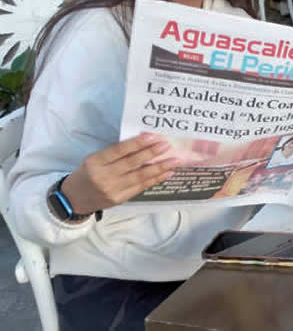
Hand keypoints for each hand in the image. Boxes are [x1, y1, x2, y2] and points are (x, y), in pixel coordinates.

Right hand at [61, 134, 177, 214]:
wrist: (74, 198)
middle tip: (167, 145)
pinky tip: (167, 173)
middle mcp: (103, 176)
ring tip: (174, 160)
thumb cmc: (88, 173)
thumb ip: (115, 153)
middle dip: (152, 153)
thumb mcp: (95, 159)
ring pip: (140, 176)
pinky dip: (155, 179)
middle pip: (131, 163)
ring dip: (159, 168)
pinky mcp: (120, 199)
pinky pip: (141, 187)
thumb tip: (143, 142)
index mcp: (95, 161)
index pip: (118, 151)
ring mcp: (112, 189)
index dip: (137, 143)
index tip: (153, 136)